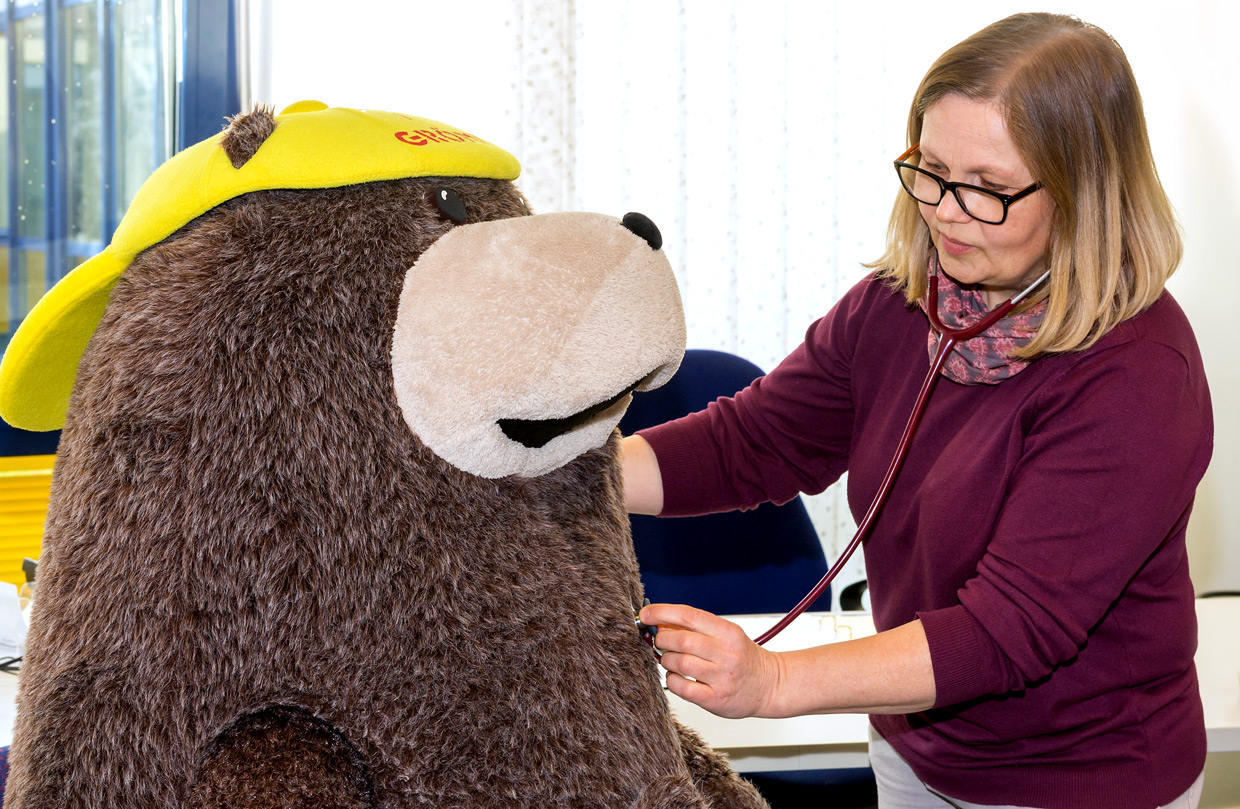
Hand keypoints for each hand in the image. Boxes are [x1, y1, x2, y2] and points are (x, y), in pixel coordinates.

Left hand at [639, 603, 784, 718]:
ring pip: (679, 663)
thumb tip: (660, 621)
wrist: (769, 685)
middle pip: (681, 640)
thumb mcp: (725, 635)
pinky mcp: (716, 699)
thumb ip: (696, 627)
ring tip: (670, 660)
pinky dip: (671, 680)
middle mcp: (726, 653)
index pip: (689, 615)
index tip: (646, 614)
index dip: (662, 612)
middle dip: (662, 639)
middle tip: (660, 641)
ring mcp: (721, 677)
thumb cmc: (742, 658)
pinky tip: (676, 677)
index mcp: (727, 632)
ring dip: (666, 660)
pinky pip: (682, 688)